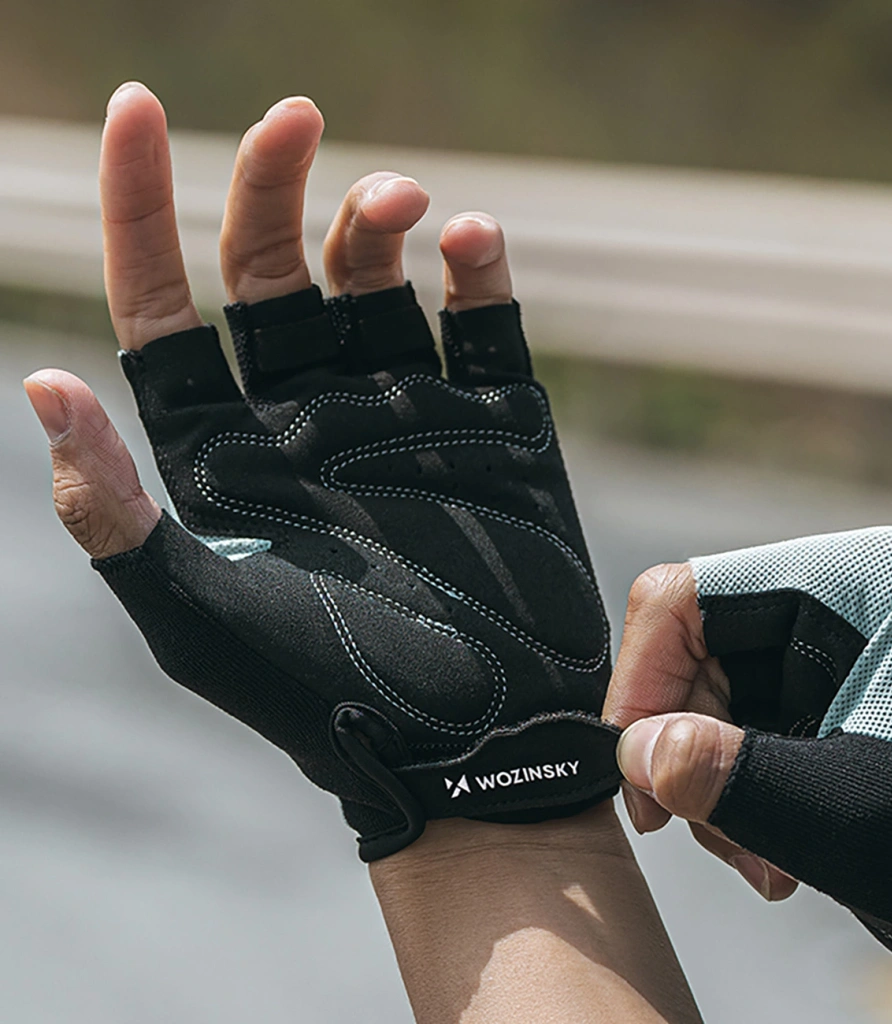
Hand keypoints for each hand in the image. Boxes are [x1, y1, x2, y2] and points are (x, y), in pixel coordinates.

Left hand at [25, 82, 618, 861]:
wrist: (471, 745)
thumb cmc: (327, 697)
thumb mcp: (202, 619)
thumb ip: (119, 515)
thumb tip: (41, 386)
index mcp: (226, 453)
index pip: (163, 308)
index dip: (139, 208)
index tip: (141, 111)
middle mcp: (309, 417)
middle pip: (273, 269)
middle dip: (275, 184)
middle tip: (300, 120)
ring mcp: (406, 414)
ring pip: (379, 281)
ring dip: (382, 220)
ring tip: (409, 211)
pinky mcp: (495, 427)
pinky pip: (483, 328)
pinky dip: (478, 275)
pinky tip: (470, 248)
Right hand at [605, 529, 891, 1013]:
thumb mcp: (856, 816)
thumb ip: (734, 778)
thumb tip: (635, 753)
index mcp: (859, 583)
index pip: (693, 594)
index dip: (645, 678)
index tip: (635, 766)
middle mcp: (843, 599)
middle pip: (697, 651)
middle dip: (686, 747)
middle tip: (703, 833)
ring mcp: (839, 647)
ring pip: (713, 697)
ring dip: (713, 783)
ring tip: (759, 861)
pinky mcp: (835, 694)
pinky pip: (745, 728)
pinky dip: (740, 792)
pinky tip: (774, 851)